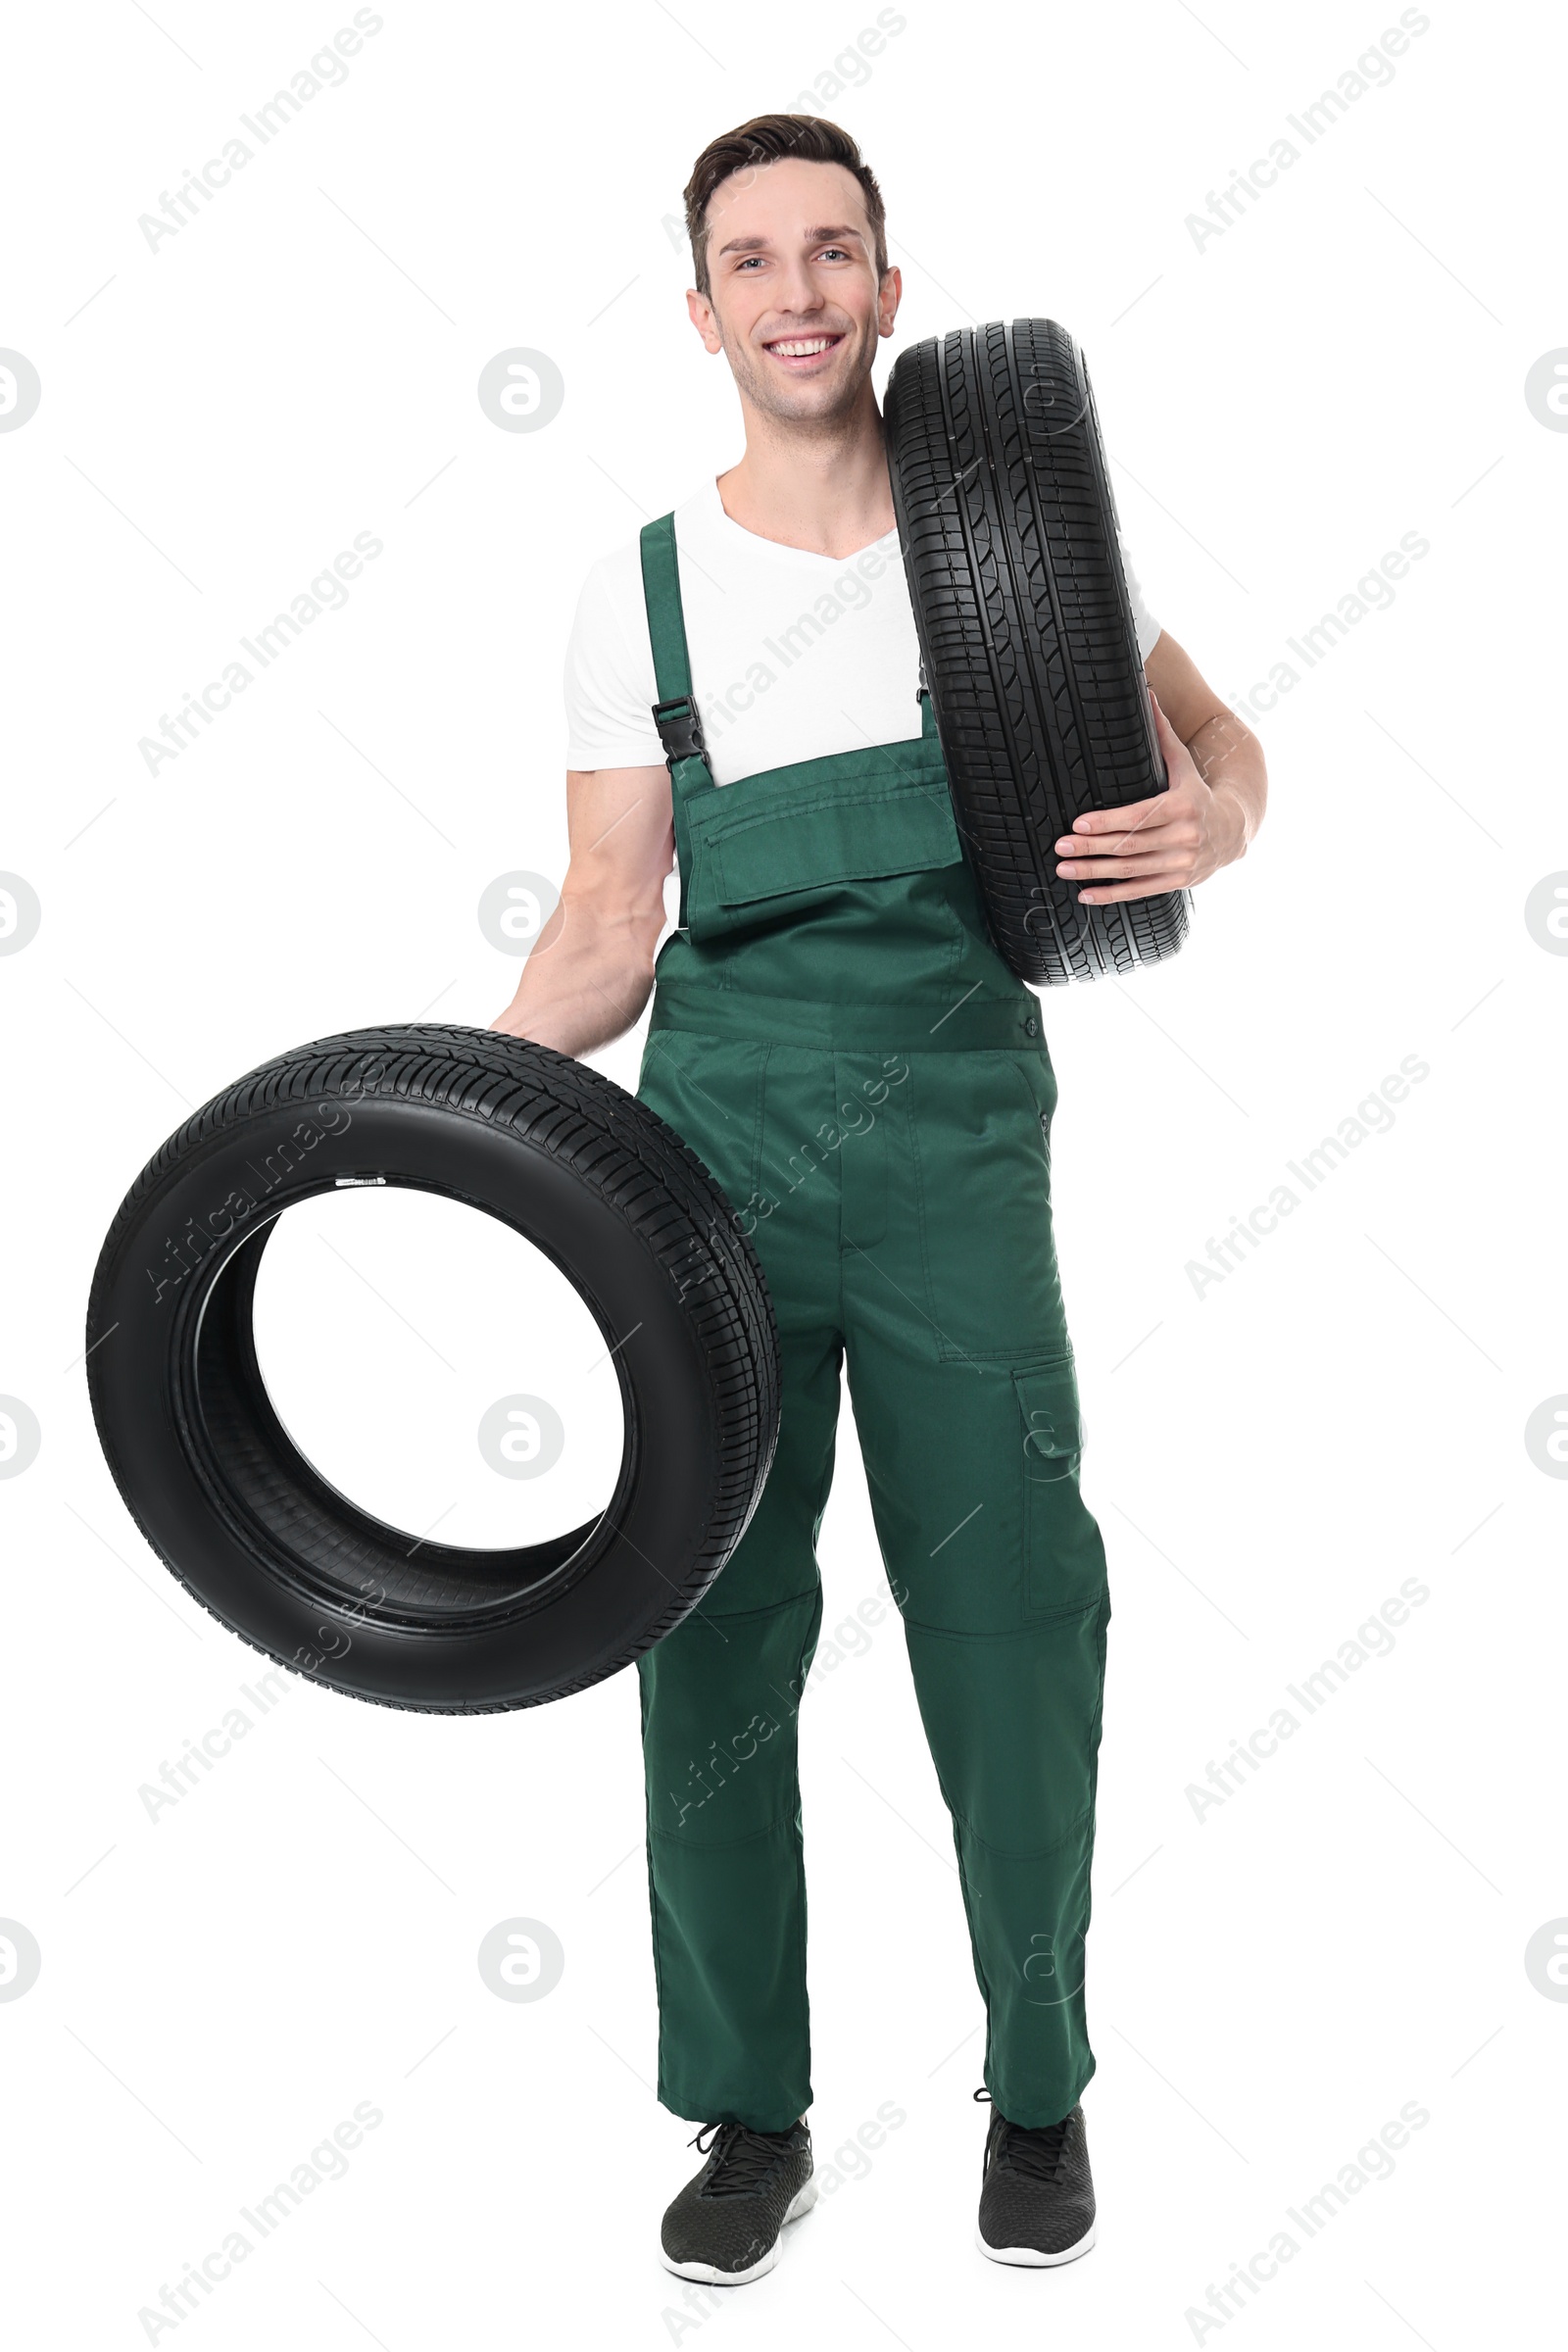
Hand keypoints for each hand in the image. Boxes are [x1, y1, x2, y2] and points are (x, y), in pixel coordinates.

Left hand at [1053, 693, 1245, 903]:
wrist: (1234, 830)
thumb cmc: (1199, 792)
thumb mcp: (1184, 764)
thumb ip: (1162, 734)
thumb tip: (1146, 692)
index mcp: (1183, 805)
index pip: (1138, 816)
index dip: (1107, 822)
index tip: (1078, 824)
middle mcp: (1184, 836)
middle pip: (1131, 844)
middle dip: (1092, 848)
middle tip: (1060, 847)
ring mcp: (1181, 863)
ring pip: (1132, 870)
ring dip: (1095, 872)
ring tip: (1064, 868)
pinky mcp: (1177, 882)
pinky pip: (1140, 891)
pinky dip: (1112, 896)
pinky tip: (1085, 895)